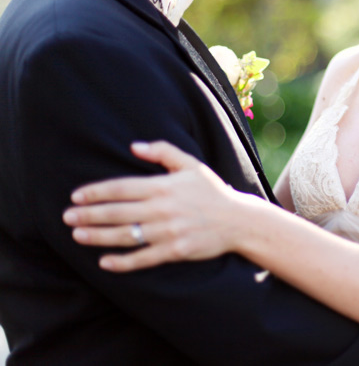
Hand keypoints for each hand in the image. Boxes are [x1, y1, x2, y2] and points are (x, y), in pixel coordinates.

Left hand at [62, 141, 248, 271]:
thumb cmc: (212, 191)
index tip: (77, 195)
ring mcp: (168, 232)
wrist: (239, 220)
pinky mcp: (175, 251)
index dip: (96, 192)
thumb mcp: (191, 165)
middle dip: (89, 214)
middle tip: (67, 216)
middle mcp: (162, 209)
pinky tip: (104, 263)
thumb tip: (135, 147)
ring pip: (125, 236)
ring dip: (98, 236)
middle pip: (117, 212)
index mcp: (164, 186)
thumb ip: (163, 152)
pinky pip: (143, 258)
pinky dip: (122, 262)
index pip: (122, 188)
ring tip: (78, 235)